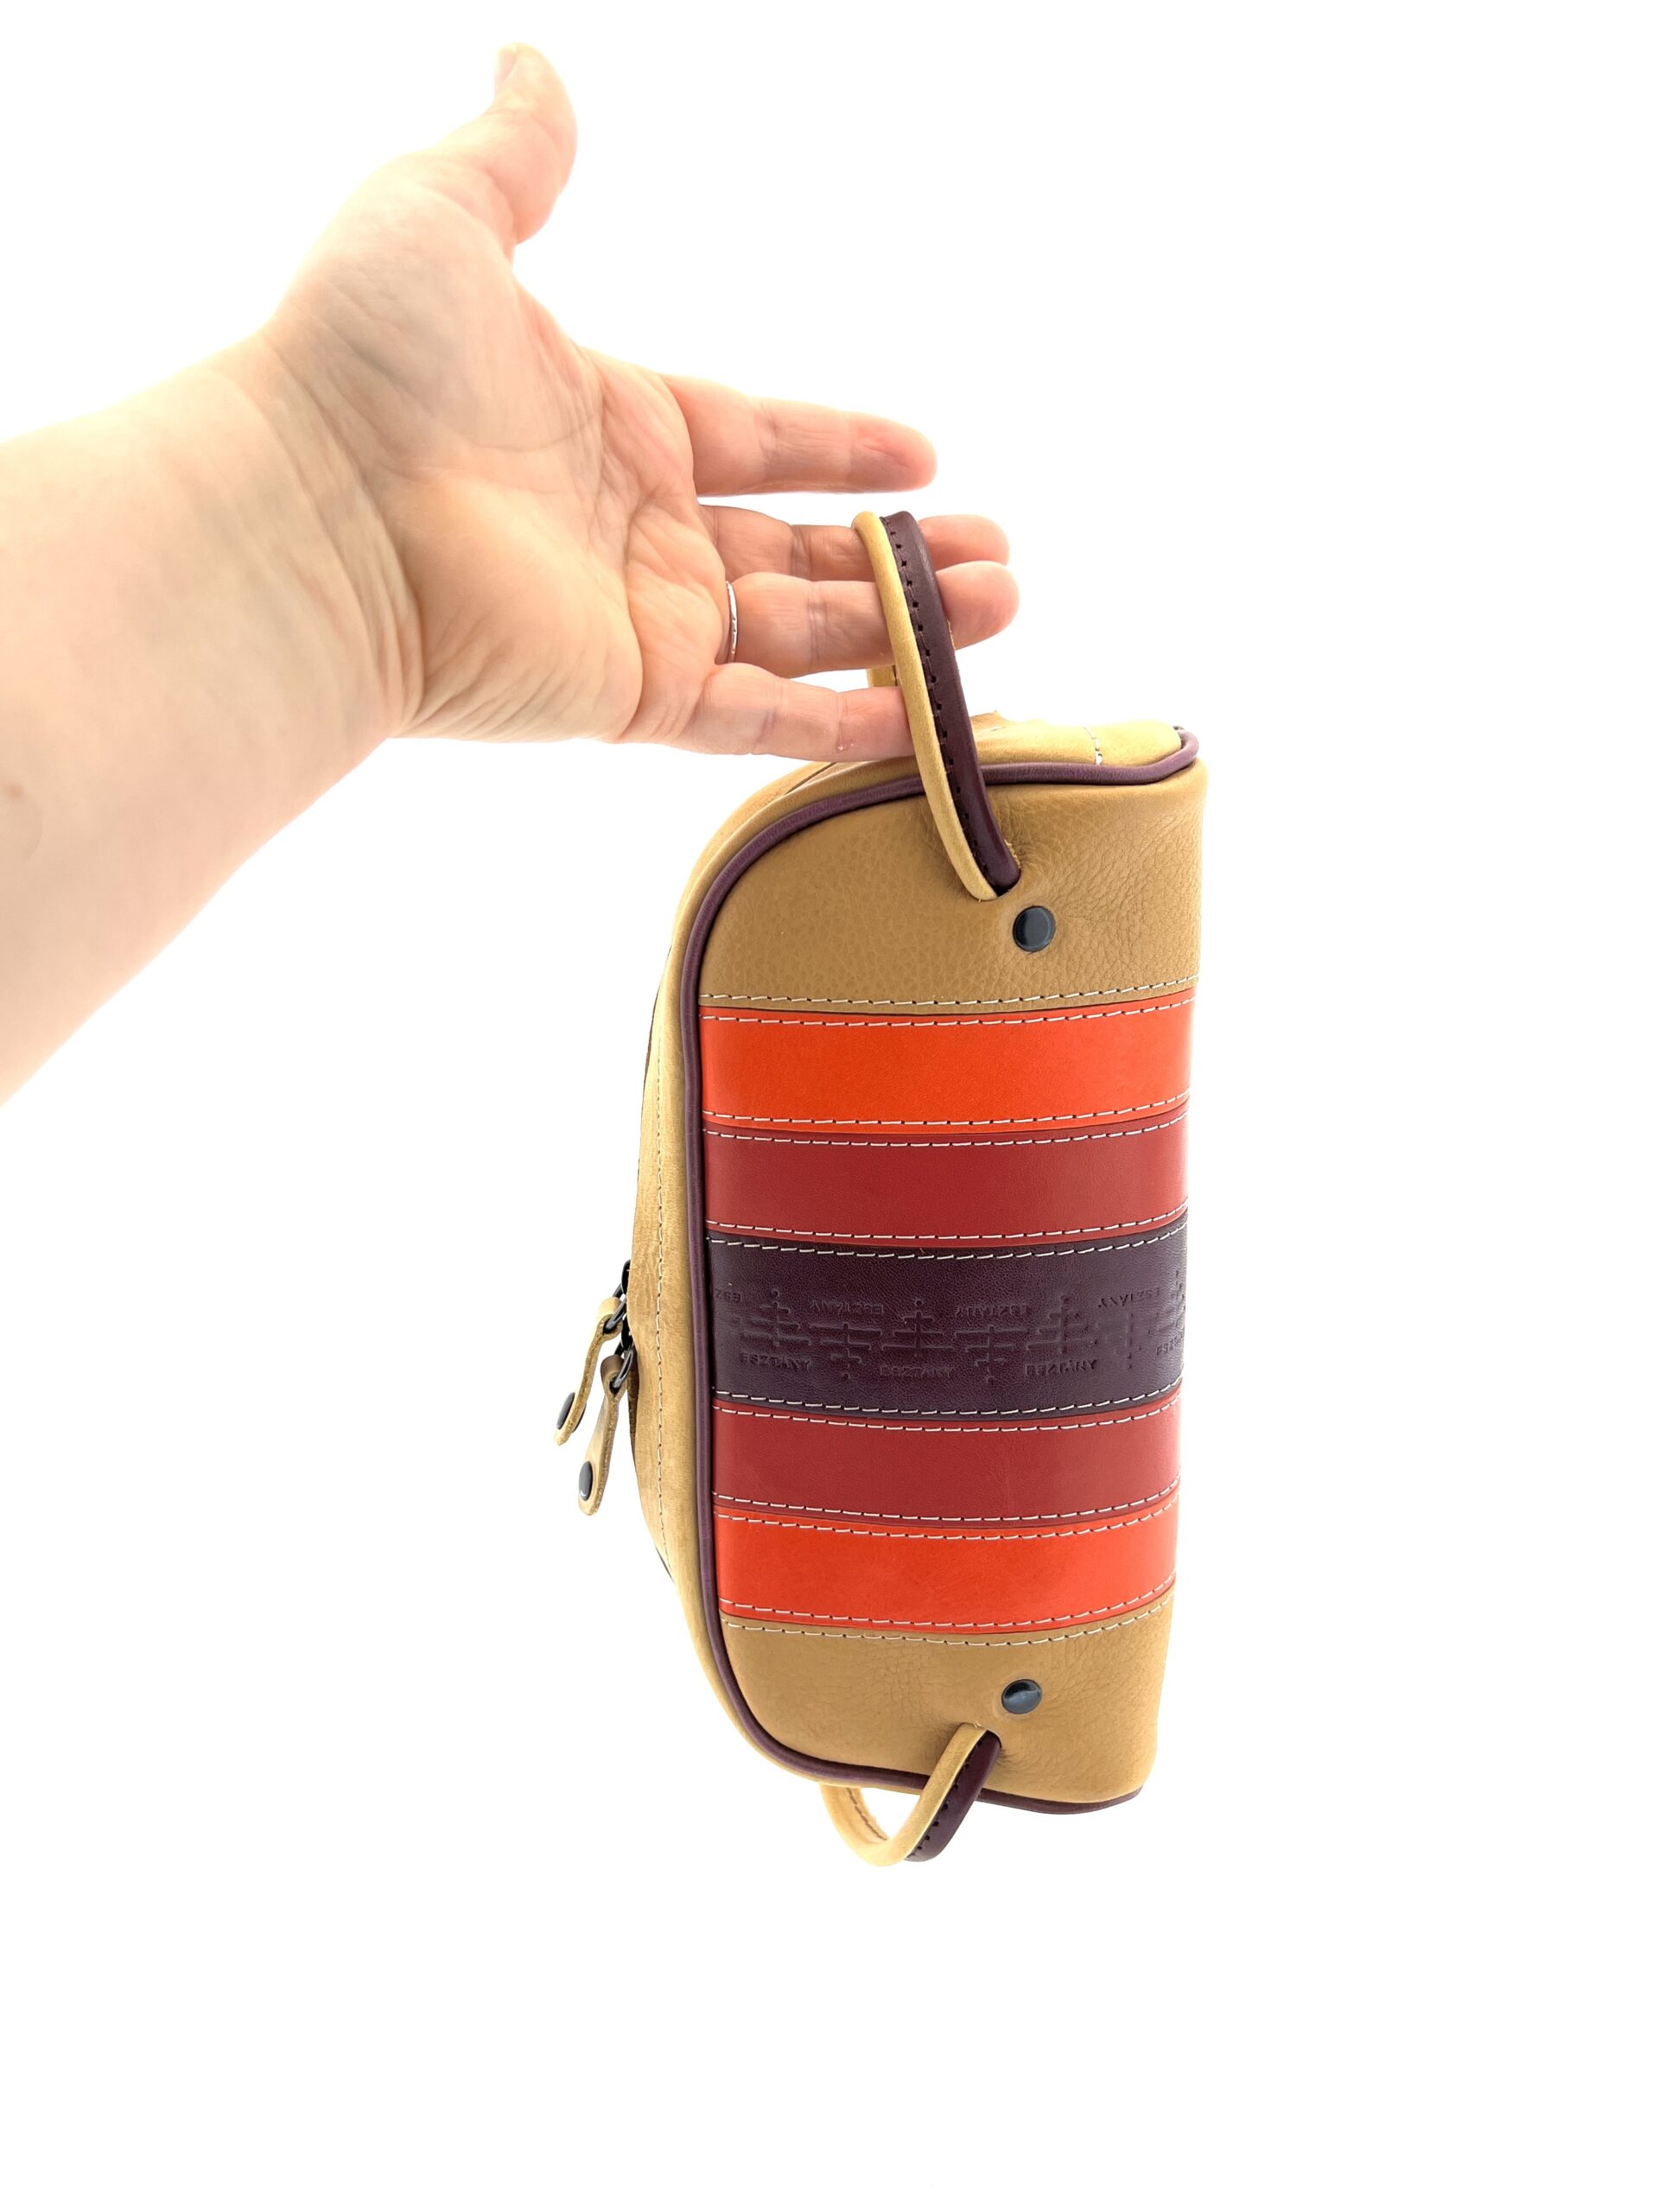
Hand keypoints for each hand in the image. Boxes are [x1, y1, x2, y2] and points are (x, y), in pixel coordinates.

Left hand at [251, 45, 1016, 759]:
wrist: (311, 507)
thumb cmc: (363, 360)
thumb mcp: (441, 215)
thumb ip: (512, 156)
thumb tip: (531, 64)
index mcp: (614, 422)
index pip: (757, 439)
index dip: (839, 446)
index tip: (924, 452)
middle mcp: (638, 528)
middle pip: (799, 545)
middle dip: (902, 556)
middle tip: (1000, 560)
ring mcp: (640, 617)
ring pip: (799, 630)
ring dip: (904, 627)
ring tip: (1004, 609)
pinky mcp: (632, 693)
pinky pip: (754, 717)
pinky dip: (836, 720)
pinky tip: (919, 712)